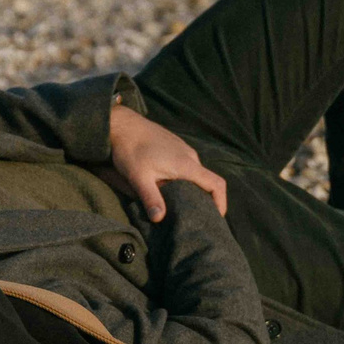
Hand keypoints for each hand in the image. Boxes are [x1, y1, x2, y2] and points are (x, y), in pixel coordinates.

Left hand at [105, 103, 227, 220]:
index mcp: (187, 164)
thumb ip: (151, 198)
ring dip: (195, 190)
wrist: (122, 124)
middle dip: (207, 201)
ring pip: (197, 173)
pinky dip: (186, 180)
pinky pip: (188, 166)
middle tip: (197, 218)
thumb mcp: (139, 177)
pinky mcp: (175, 147)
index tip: (217, 219)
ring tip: (183, 207)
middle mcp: (190, 156)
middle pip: (208, 181)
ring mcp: (183, 149)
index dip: (221, 203)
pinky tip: (171, 189)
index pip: (216, 184)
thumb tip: (159, 219)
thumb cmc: (130, 149)